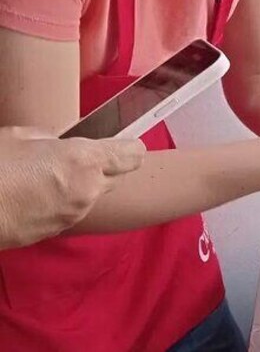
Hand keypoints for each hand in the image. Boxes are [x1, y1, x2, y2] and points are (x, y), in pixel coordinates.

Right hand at [0, 127, 145, 248]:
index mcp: (84, 160)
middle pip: (116, 176)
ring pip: (94, 194)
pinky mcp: (58, 230)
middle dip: (105, 167)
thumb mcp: (20, 136)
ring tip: (50, 176)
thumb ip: (51, 137)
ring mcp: (74, 213)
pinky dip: (65, 201)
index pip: (132, 155)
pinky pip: (73, 210)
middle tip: (78, 158)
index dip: (130, 148)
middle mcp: (88, 189)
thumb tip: (61, 139)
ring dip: (83, 185)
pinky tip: (38, 194)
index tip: (125, 144)